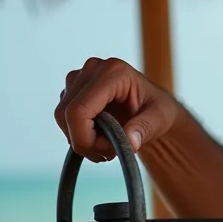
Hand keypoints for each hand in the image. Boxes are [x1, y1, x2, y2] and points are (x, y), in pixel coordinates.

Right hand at [54, 57, 178, 161]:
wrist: (151, 106)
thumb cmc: (157, 109)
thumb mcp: (160, 119)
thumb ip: (145, 128)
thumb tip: (130, 141)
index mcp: (113, 72)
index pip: (79, 110)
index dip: (85, 138)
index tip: (108, 152)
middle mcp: (92, 69)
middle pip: (65, 115)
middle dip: (84, 141)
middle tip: (110, 152)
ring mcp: (79, 77)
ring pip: (62, 118)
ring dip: (81, 138)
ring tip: (108, 143)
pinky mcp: (72, 89)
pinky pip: (64, 118)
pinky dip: (78, 133)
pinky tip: (99, 136)